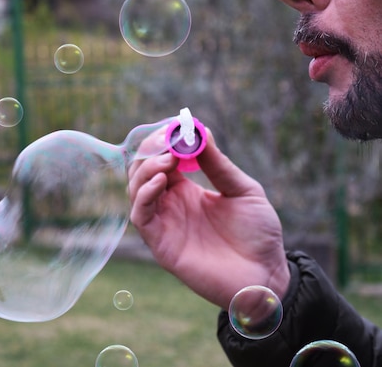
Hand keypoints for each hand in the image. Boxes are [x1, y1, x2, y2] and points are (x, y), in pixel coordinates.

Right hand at [128, 129, 289, 309]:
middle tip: (167, 141)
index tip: (175, 127)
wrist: (267, 275)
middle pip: (142, 171)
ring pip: (135, 190)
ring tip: (167, 159)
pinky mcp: (161, 243)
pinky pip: (140, 216)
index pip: (161, 160)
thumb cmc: (258, 234)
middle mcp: (170, 205)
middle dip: (150, 151)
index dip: (163, 142)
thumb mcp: (243, 190)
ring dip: (146, 169)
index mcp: (186, 191)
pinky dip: (144, 194)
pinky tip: (162, 180)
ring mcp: (164, 223)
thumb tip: (201, 131)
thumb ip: (218, 165)